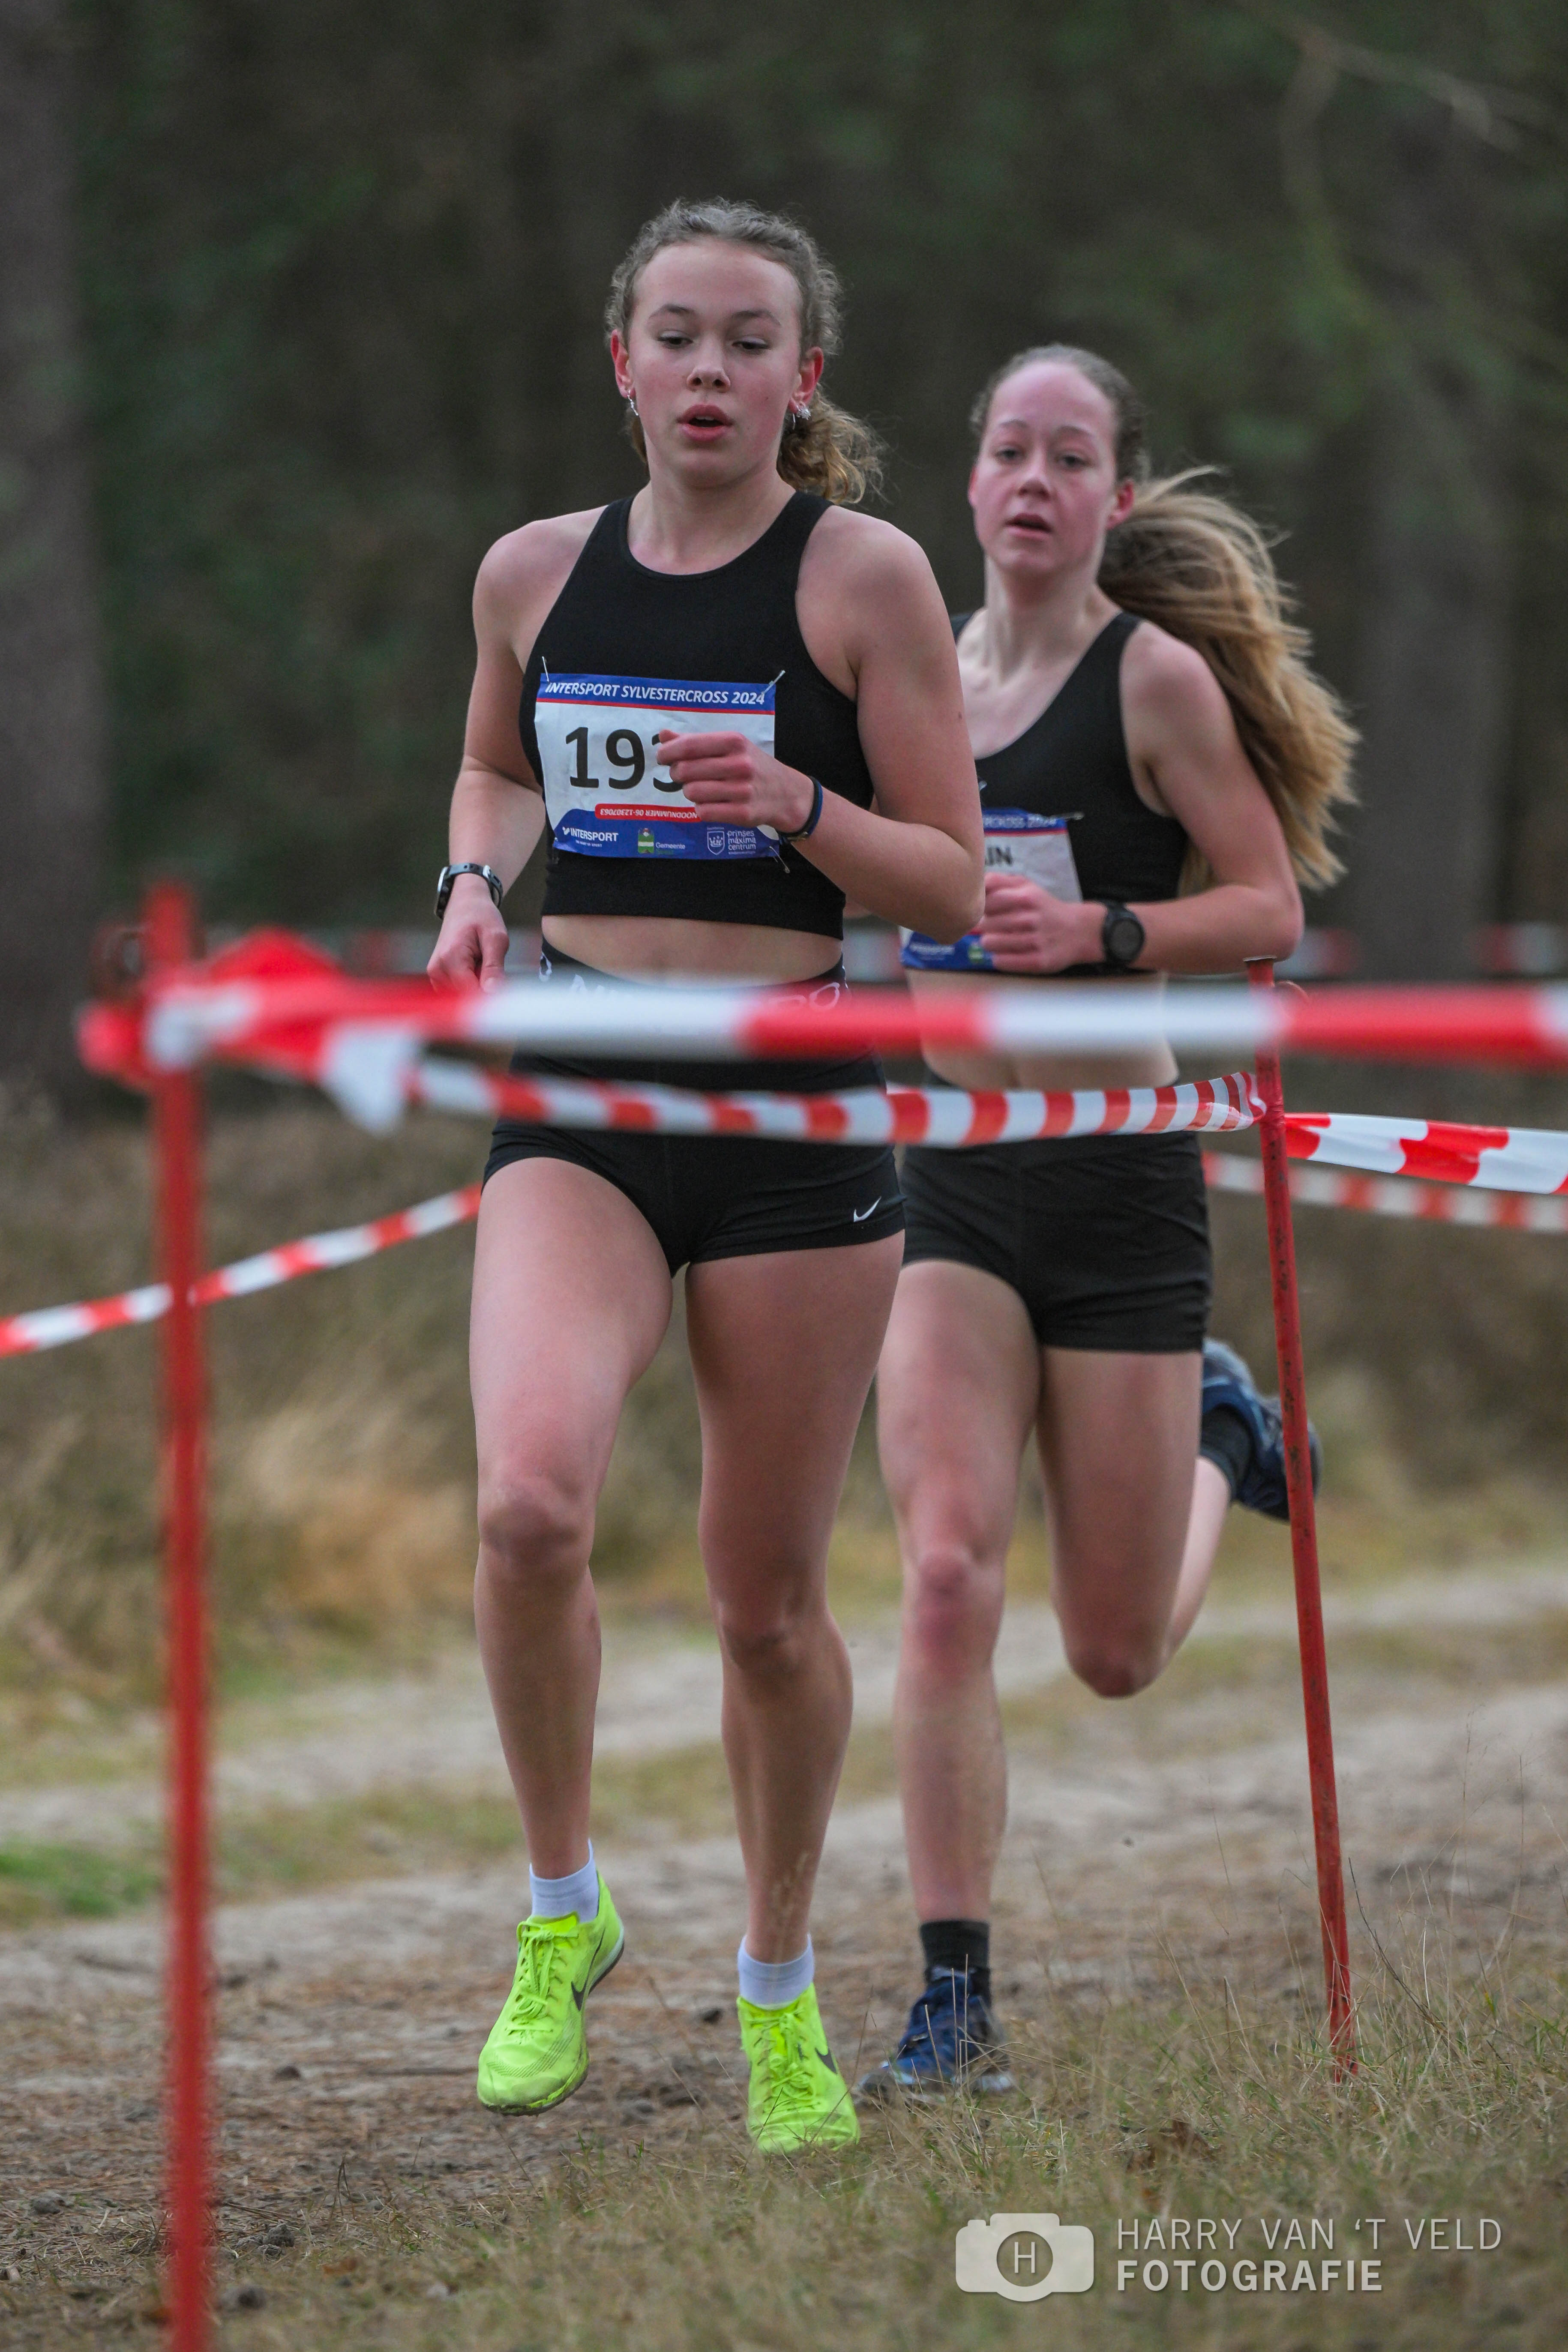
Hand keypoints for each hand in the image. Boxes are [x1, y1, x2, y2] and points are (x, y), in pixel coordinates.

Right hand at [427, 872, 508, 992]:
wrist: (465, 904)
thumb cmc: (481, 916)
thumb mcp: (495, 938)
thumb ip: (494, 967)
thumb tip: (492, 993)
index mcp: (451, 958)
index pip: (471, 994)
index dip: (490, 998)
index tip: (505, 992)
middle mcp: (437, 969)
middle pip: (465, 999)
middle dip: (484, 993)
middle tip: (496, 973)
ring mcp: (435, 974)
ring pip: (461, 999)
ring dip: (477, 989)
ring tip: (483, 967)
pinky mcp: (437, 977)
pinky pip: (457, 993)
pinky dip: (470, 986)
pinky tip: (476, 971)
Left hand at [655, 729, 815, 834]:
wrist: (786, 794)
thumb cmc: (752, 766)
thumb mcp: (731, 746)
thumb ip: (696, 741)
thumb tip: (663, 735)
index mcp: (734, 742)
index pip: (689, 746)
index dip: (668, 752)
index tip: (663, 757)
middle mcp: (739, 764)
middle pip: (684, 770)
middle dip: (678, 773)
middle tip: (684, 775)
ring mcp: (742, 790)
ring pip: (691, 792)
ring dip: (690, 792)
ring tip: (703, 789)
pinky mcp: (742, 813)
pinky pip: (703, 812)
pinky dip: (702, 809)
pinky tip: (712, 803)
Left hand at [977, 874, 1102, 972]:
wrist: (1079, 931)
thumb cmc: (1044, 908)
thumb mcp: (1026, 887)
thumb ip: (999, 881)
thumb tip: (975, 883)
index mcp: (1027, 897)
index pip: (986, 901)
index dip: (981, 907)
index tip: (987, 911)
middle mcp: (1031, 919)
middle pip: (985, 924)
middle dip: (984, 926)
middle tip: (994, 927)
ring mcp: (1035, 941)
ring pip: (990, 943)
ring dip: (990, 942)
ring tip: (999, 940)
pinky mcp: (1038, 962)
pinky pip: (1001, 962)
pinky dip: (999, 958)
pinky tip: (1006, 953)